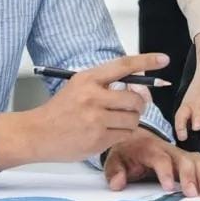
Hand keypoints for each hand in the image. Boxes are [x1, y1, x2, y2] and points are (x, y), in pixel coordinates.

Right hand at [0, 53, 168, 169]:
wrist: (35, 134)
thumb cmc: (61, 109)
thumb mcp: (79, 86)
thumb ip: (105, 83)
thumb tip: (138, 85)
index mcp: (88, 79)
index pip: (124, 65)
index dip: (147, 61)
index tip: (164, 59)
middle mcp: (93, 97)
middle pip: (135, 99)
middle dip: (138, 105)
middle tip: (130, 107)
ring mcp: (95, 120)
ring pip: (133, 119)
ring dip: (130, 121)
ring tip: (114, 122)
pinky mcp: (97, 140)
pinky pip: (124, 135)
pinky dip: (120, 134)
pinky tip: (105, 133)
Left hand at [104, 128, 199, 196]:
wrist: (135, 138)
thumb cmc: (125, 151)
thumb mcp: (114, 159)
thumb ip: (114, 171)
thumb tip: (117, 183)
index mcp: (150, 148)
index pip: (160, 159)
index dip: (165, 172)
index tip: (168, 187)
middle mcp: (169, 149)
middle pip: (184, 159)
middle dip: (191, 176)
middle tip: (197, 193)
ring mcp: (180, 152)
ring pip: (197, 161)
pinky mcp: (187, 157)